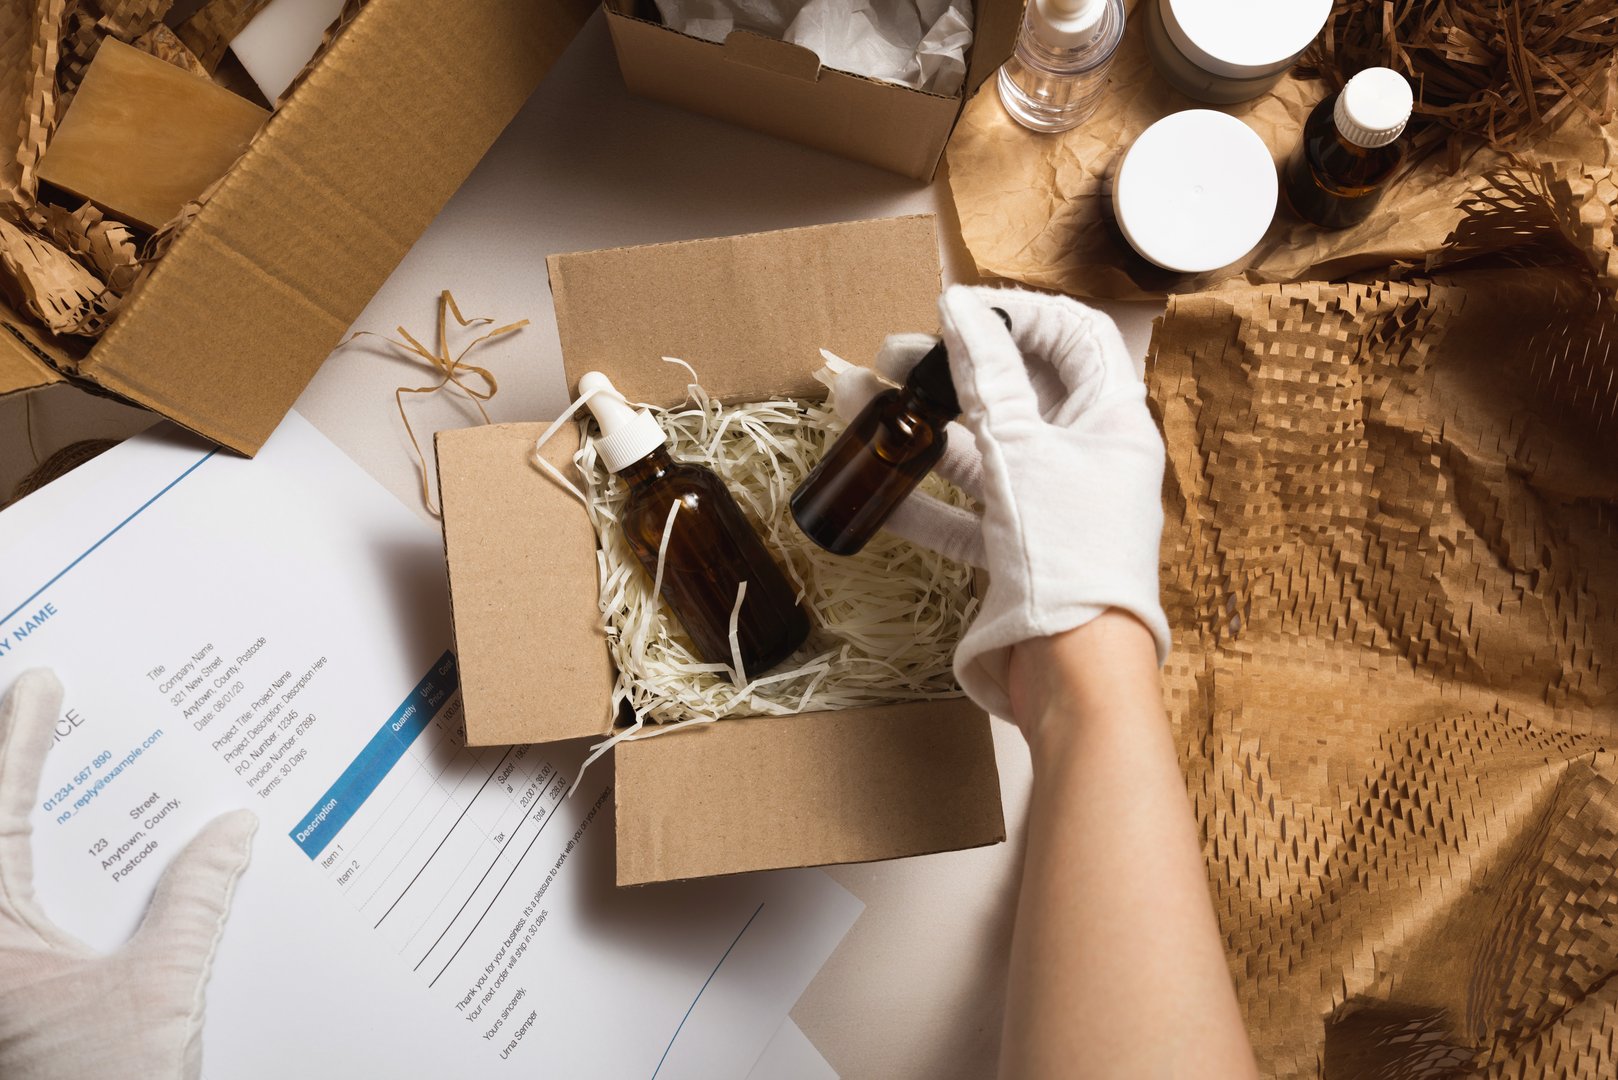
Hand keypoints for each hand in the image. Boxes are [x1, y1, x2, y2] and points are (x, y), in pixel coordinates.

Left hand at [0, 669, 255, 1079]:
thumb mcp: (158, 997)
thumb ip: (196, 906)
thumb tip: (230, 834)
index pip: (1, 813)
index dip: (22, 739)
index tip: (42, 683)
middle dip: (15, 771)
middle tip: (37, 706)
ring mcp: (5, 980)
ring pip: (16, 882)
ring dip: (35, 826)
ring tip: (65, 768)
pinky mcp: (19, 1005)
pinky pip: (34, 919)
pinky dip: (60, 880)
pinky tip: (96, 865)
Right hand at [822, 285, 1169, 719]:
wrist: (1071, 676)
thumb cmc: (1067, 555)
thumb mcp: (1020, 450)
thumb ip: (988, 376)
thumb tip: (961, 309)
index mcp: (1111, 423)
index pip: (1074, 339)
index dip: (1020, 314)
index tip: (960, 311)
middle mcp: (1085, 460)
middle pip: (1018, 393)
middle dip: (954, 370)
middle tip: (895, 357)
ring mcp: (1050, 509)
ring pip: (983, 453)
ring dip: (925, 429)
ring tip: (861, 404)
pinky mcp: (1018, 555)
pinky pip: (967, 515)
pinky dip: (923, 499)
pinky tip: (876, 488)